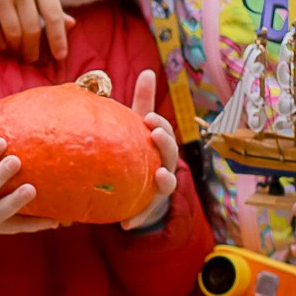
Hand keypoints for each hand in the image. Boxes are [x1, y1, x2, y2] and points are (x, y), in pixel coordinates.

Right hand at [0, 0, 70, 62]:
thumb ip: (50, 1)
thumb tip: (71, 25)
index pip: (55, 16)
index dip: (59, 39)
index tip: (60, 56)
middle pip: (32, 29)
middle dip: (33, 49)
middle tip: (32, 58)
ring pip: (13, 33)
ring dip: (16, 48)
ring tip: (17, 52)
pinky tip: (2, 43)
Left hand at [120, 71, 178, 231]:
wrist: (137, 193)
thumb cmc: (137, 152)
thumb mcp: (137, 127)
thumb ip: (143, 101)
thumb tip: (148, 71)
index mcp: (160, 147)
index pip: (165, 134)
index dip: (161, 126)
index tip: (150, 118)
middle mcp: (164, 167)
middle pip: (170, 155)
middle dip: (165, 145)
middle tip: (155, 134)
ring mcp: (158, 190)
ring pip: (166, 184)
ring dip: (164, 179)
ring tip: (158, 175)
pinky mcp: (147, 209)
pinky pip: (142, 216)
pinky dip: (135, 219)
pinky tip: (125, 224)